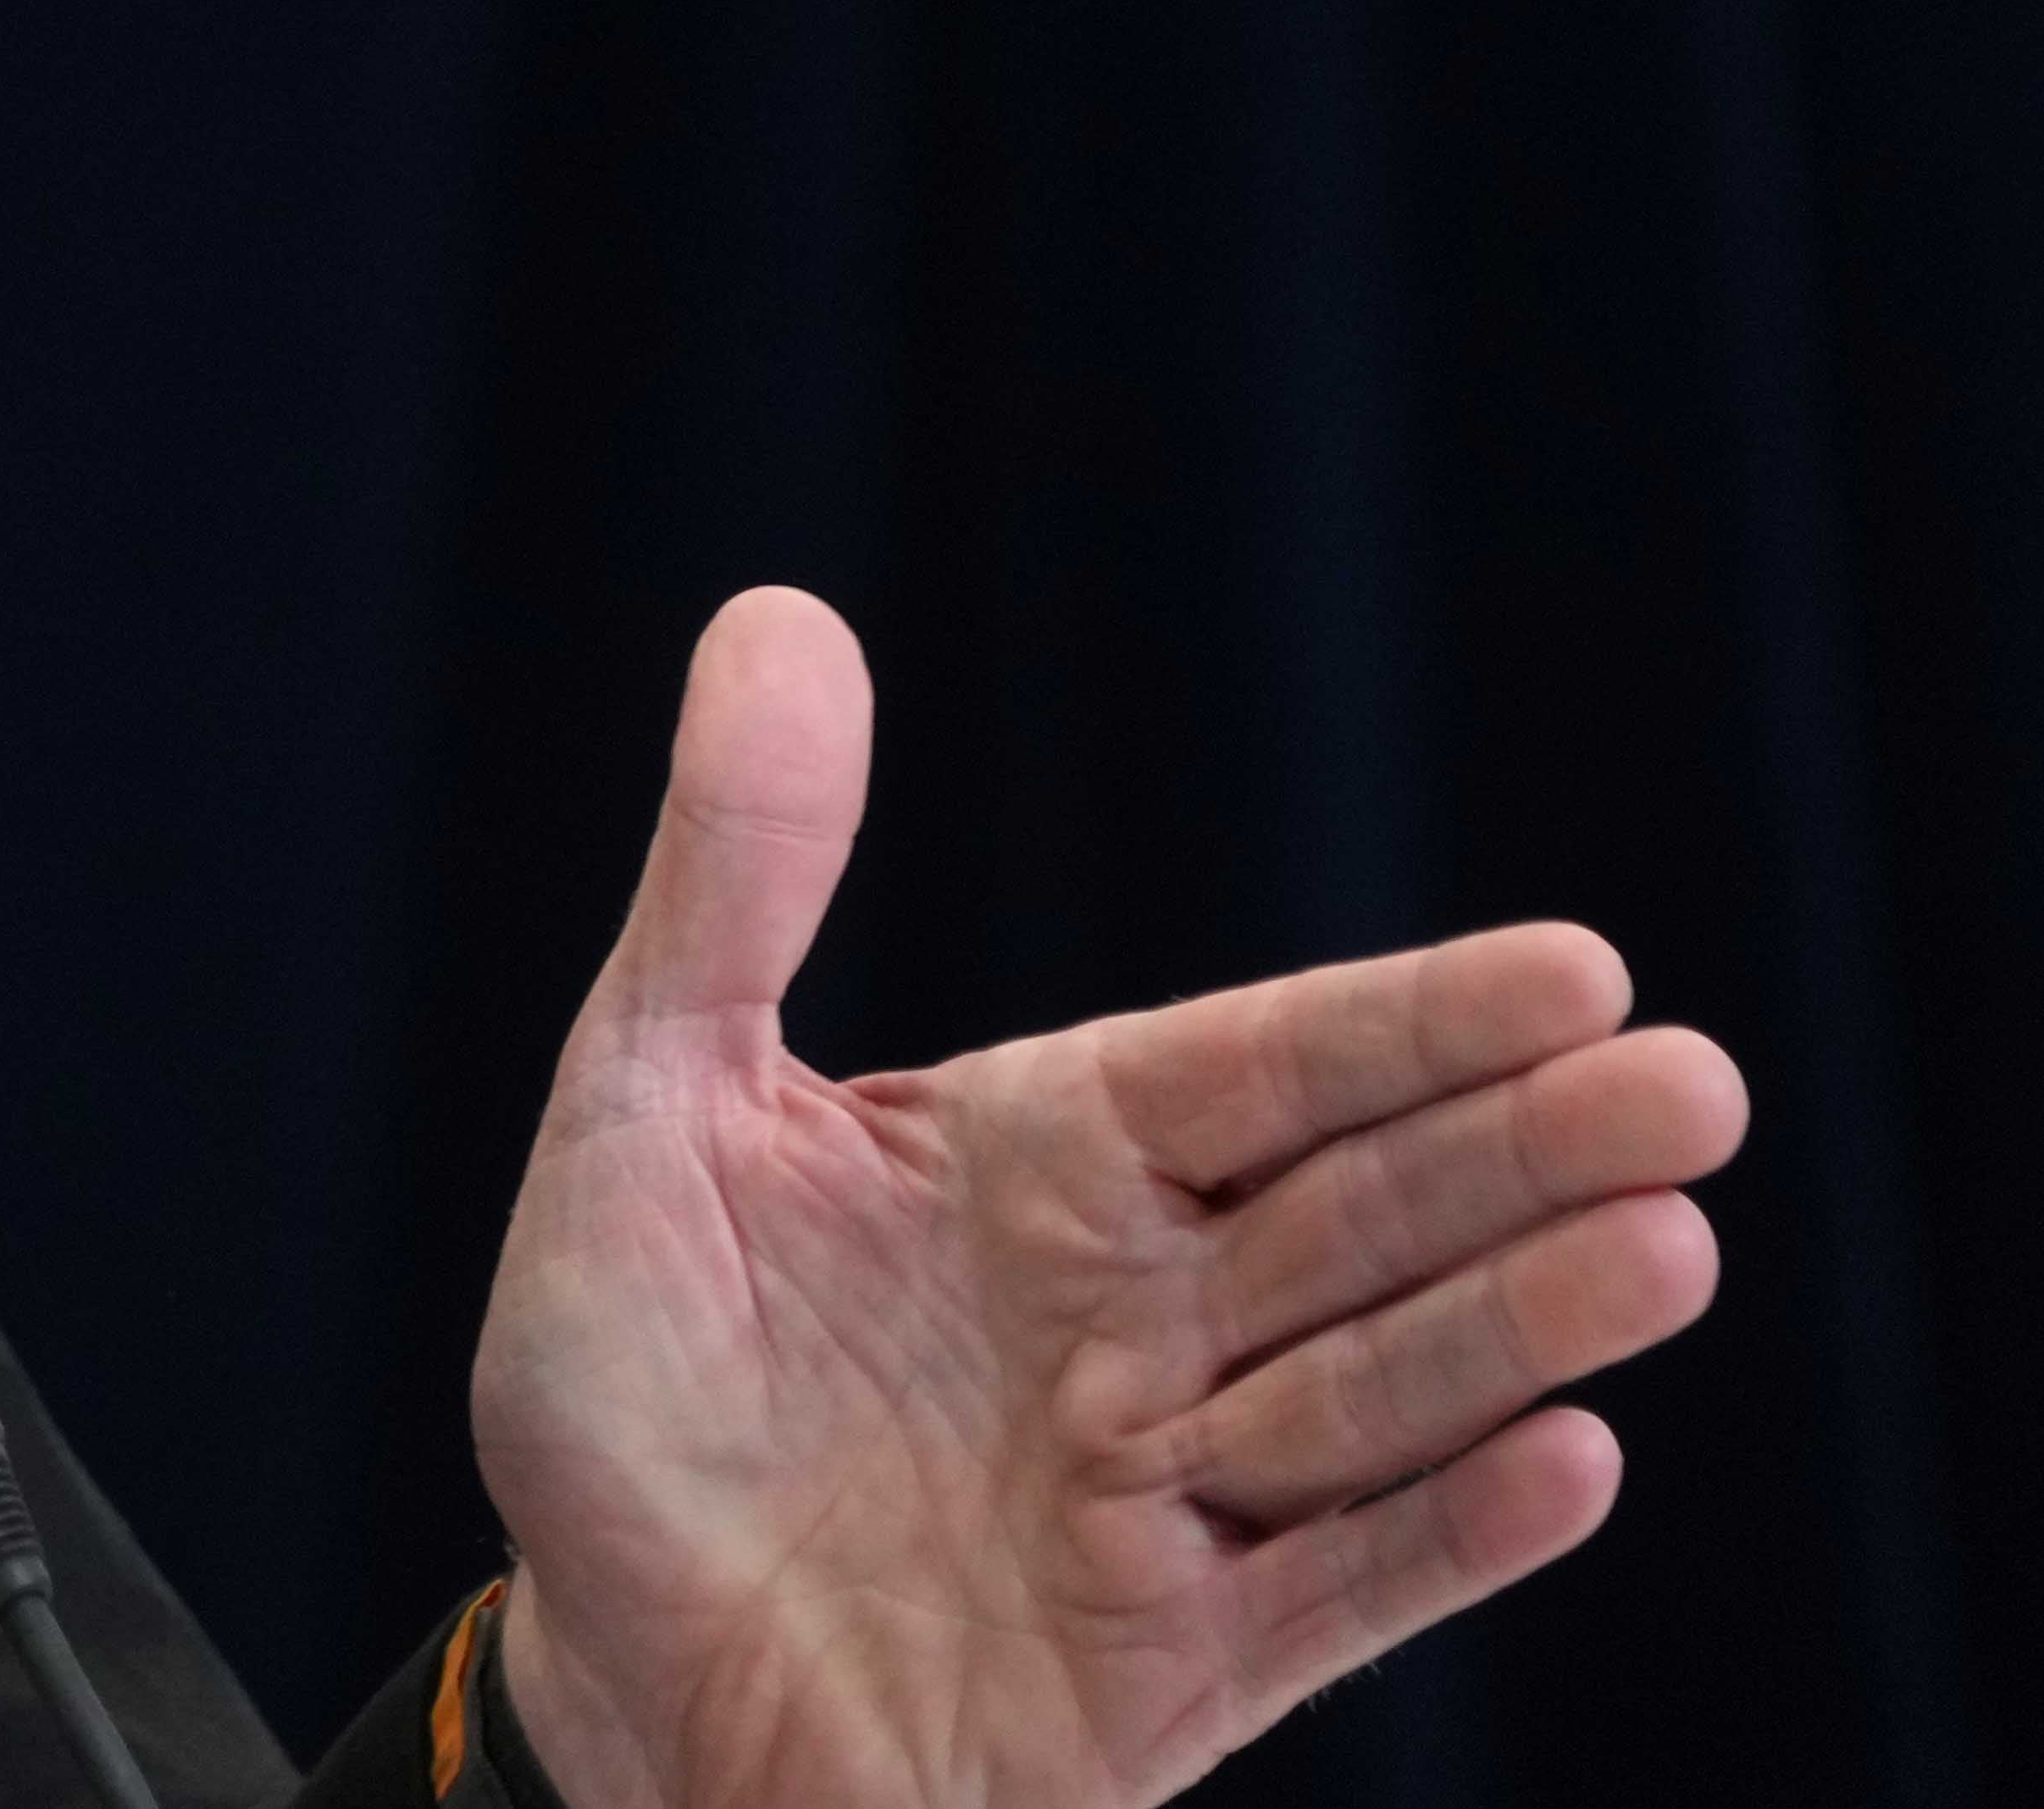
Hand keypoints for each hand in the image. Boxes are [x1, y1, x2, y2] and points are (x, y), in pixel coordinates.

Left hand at [470, 590, 1742, 1808]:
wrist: (592, 1666)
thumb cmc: (619, 1386)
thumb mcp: (645, 1100)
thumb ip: (733, 876)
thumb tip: (779, 616)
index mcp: (1035, 1170)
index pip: (1253, 1073)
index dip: (1406, 1023)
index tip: (1575, 969)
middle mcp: (1129, 1322)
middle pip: (1356, 1213)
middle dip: (1521, 1150)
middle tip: (1691, 1087)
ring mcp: (1160, 1502)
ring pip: (1372, 1391)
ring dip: (1517, 1322)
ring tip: (1664, 1245)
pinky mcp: (1160, 1668)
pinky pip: (1326, 1591)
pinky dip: (1446, 1530)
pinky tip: (1568, 1457)